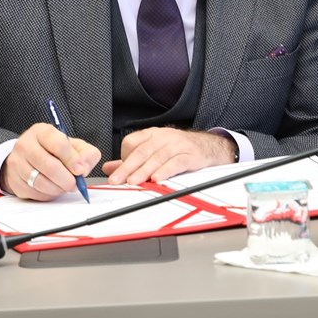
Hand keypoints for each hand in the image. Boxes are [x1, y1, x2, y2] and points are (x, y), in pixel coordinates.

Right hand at [3, 122, 100, 200]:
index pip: (59, 145)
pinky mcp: (14, 180)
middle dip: (67, 179)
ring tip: (64, 186)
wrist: (29, 158)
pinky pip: (33, 192)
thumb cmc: (54, 151)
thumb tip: (83, 168)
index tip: (80, 170)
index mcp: (42, 132)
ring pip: (41, 182)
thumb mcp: (74, 146)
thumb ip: (86, 154)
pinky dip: (47, 194)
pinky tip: (52, 188)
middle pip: (50, 166)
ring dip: (58, 188)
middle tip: (75, 184)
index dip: (73, 160)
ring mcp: (17, 163)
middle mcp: (25, 145)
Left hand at [101, 127, 235, 184]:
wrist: (209, 146)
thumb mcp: (154, 150)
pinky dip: (165, 171)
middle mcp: (163, 137)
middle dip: (127, 167)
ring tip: (133, 182)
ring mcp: (177, 145)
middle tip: (117, 180)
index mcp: (152, 134)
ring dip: (144, 171)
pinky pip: (176, 162)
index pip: (131, 143)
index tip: (117, 174)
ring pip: (157, 158)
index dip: (123, 159)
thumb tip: (108, 168)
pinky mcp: (190, 155)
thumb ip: (130, 160)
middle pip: (142, 152)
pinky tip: (157, 179)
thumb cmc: (179, 149)